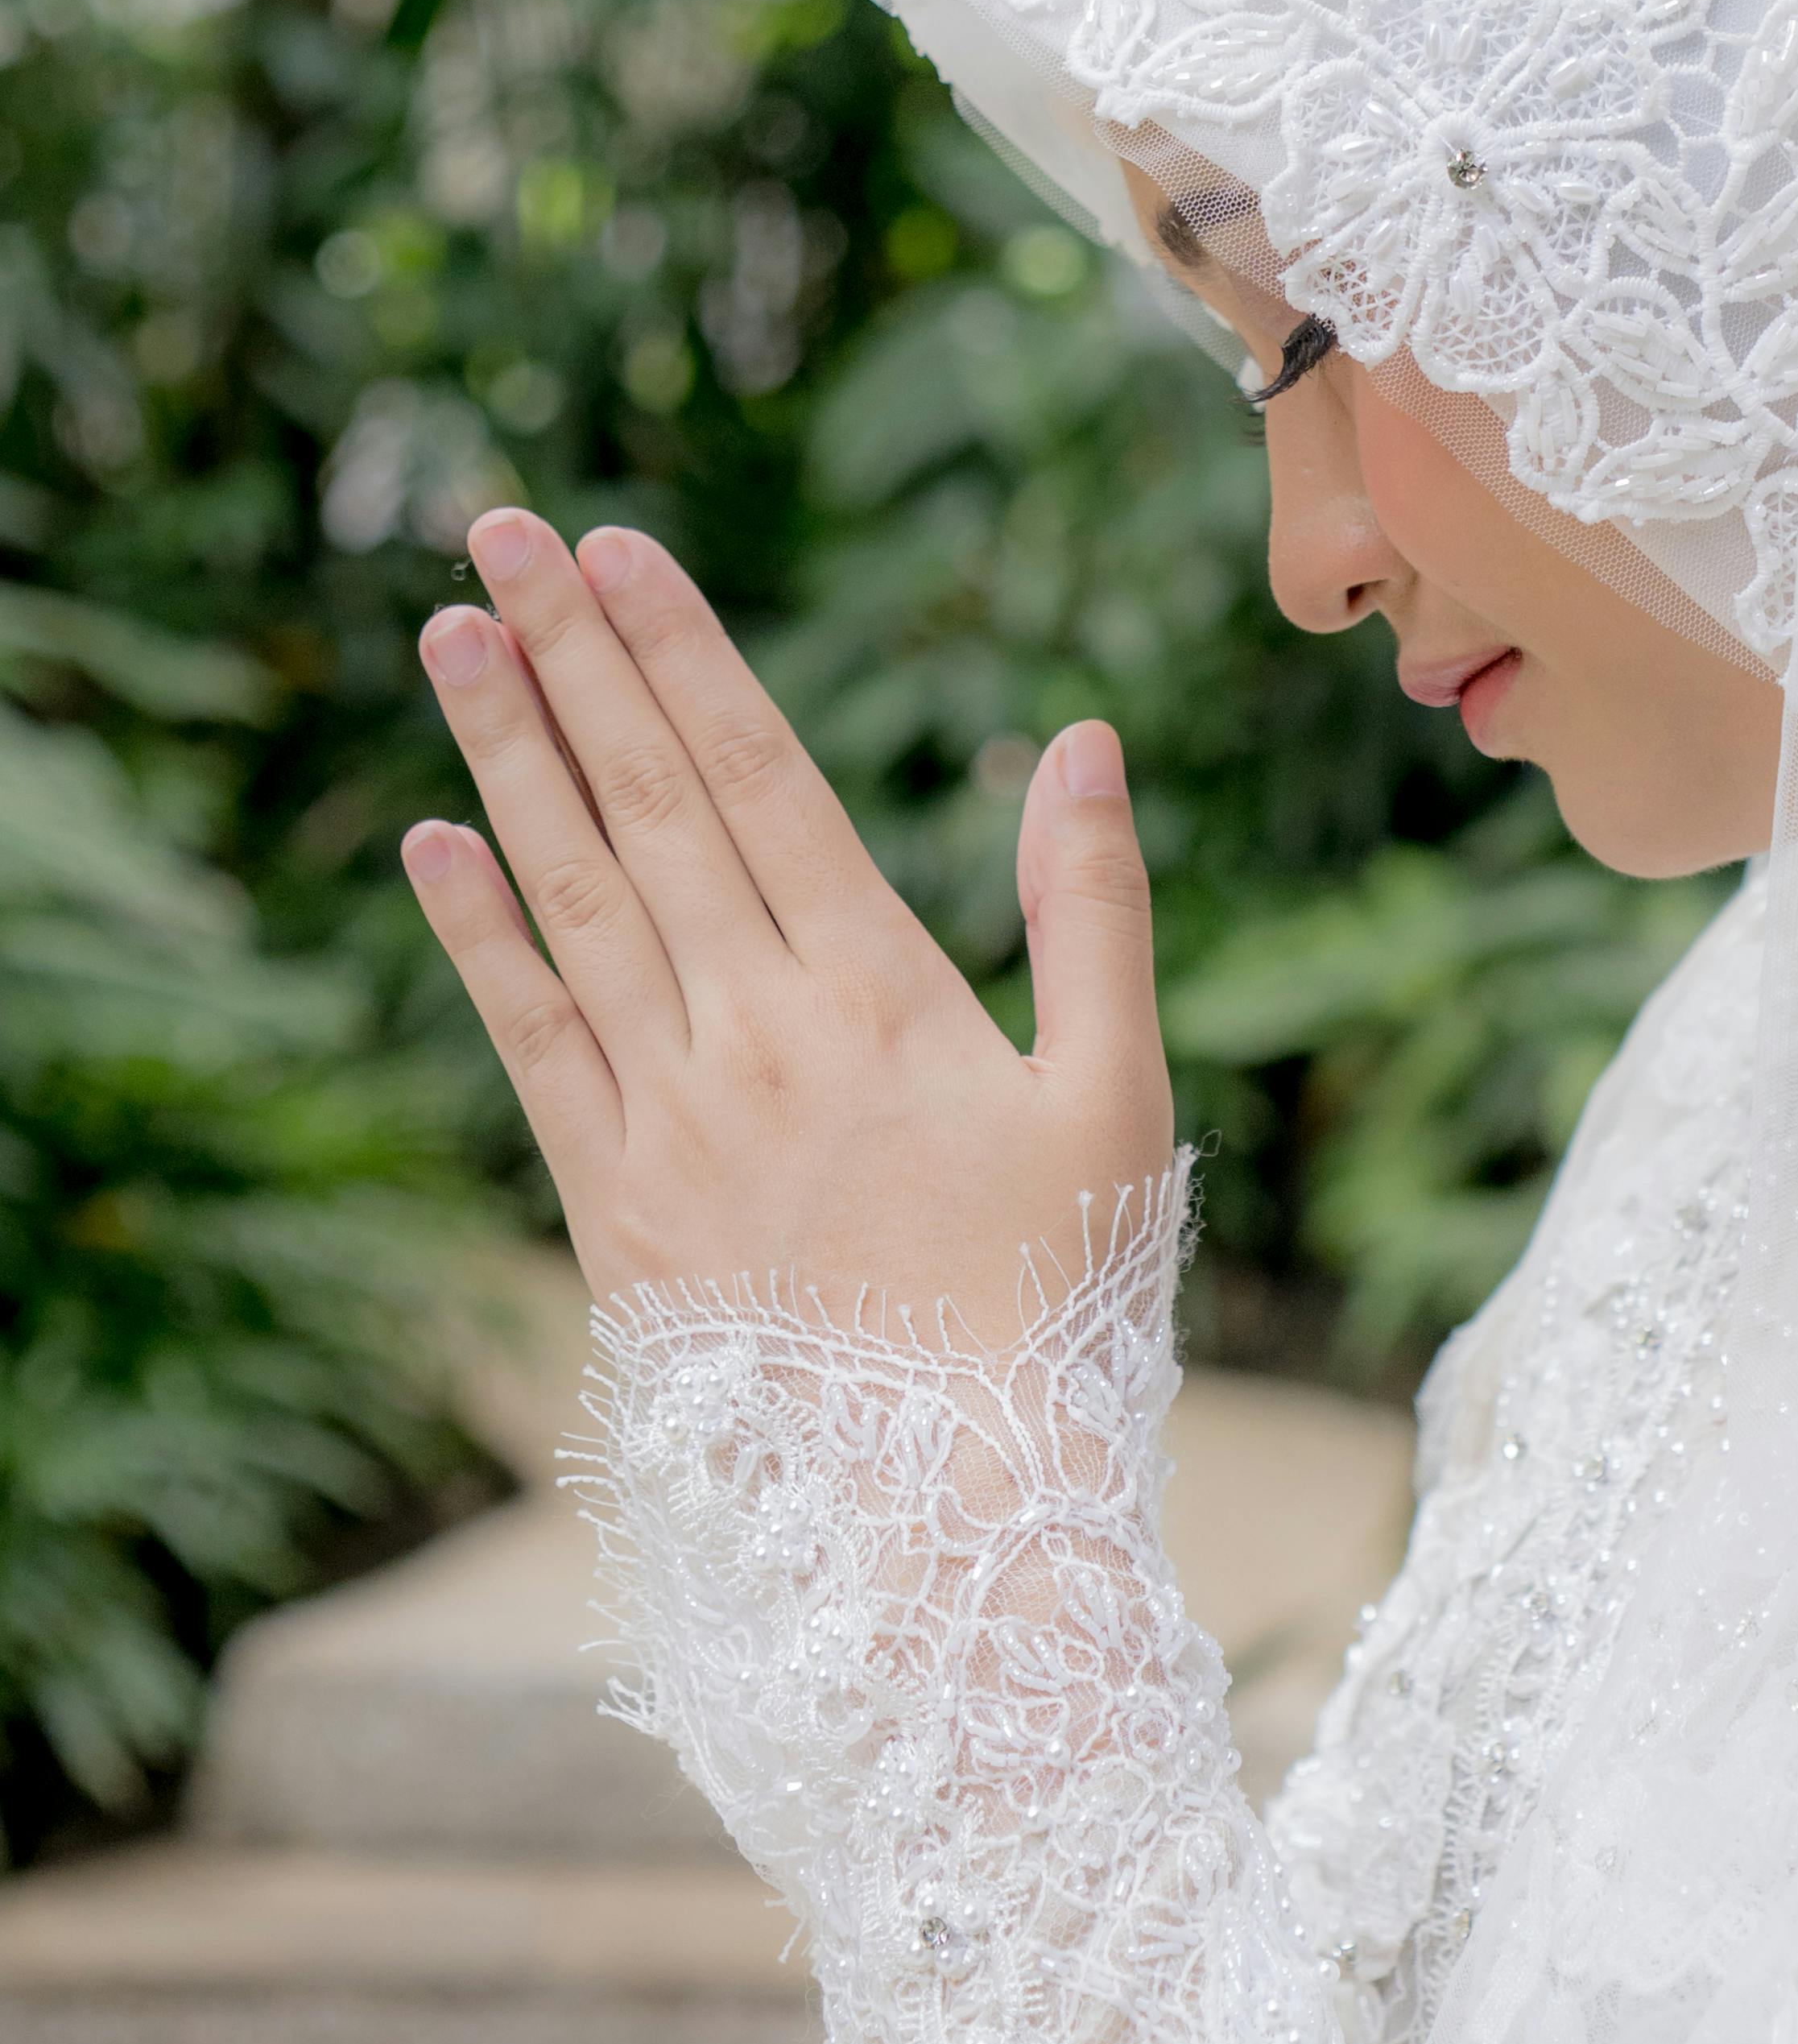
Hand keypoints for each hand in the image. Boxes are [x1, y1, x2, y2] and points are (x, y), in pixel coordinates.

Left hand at [402, 510, 1171, 1351]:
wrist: (957, 1513)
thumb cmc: (1060, 1300)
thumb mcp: (1117, 1095)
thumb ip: (1090, 909)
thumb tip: (1078, 740)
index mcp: (881, 998)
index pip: (758, 779)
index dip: (683, 655)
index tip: (619, 550)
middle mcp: (758, 1039)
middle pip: (646, 807)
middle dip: (571, 658)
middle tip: (498, 531)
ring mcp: (672, 1123)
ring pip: (575, 900)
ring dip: (506, 757)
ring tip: (450, 634)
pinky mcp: (613, 1209)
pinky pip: (531, 1047)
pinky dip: (480, 939)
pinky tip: (434, 843)